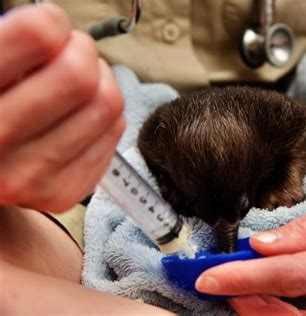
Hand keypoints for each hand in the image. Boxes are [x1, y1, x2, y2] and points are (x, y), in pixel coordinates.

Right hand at [0, 4, 124, 211]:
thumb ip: (13, 44)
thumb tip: (57, 25)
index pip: (37, 37)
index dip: (52, 21)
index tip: (50, 25)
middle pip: (80, 75)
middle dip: (83, 51)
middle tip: (72, 52)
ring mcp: (30, 176)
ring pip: (108, 104)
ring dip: (101, 80)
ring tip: (79, 82)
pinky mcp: (62, 193)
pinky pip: (114, 132)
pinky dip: (105, 113)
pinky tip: (81, 113)